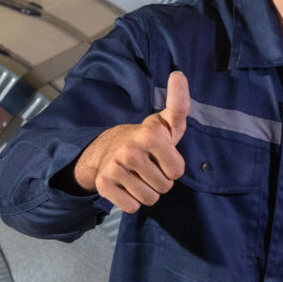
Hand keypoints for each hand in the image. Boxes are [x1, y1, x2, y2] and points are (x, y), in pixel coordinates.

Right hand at [73, 71, 190, 211]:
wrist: (108, 147)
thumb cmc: (147, 138)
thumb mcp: (166, 122)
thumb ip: (178, 104)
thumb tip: (179, 74)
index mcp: (148, 135)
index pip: (177, 172)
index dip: (173, 168)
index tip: (163, 156)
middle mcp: (129, 151)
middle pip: (164, 188)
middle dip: (160, 181)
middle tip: (149, 166)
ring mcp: (113, 168)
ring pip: (149, 199)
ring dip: (147, 191)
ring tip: (138, 175)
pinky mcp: (103, 185)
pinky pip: (131, 207)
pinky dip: (132, 201)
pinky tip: (126, 185)